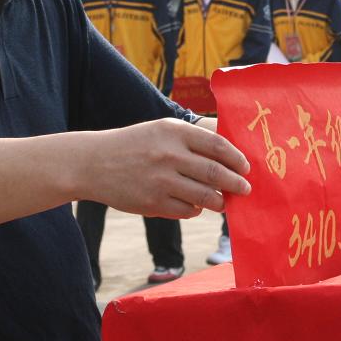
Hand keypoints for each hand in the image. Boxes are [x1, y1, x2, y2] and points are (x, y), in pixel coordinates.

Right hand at [88, 118, 250, 219]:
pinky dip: (196, 210)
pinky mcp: (153, 203)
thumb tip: (229, 155)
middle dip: (236, 183)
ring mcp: (160, 181)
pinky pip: (187, 211)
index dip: (237, 158)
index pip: (217, 145)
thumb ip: (192, 139)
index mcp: (174, 132)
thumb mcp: (161, 130)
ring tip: (223, 201)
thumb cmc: (134, 144)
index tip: (246, 167)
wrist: (93, 163)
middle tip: (245, 188)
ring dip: (220, 201)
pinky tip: (196, 206)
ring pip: (205, 197)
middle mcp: (168, 155)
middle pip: (215, 173)